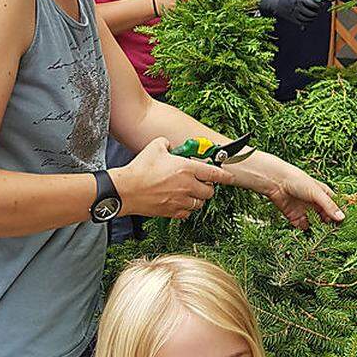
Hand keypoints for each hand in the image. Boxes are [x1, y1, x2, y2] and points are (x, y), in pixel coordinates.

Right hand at [110, 137, 234, 218]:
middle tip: (201, 183)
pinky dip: (186, 209)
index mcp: (187, 169)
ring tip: (189, 193)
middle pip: (209, 192)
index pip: (215, 174)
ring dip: (198, 199)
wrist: (126, 190)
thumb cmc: (140, 169)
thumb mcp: (155, 147)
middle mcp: (187, 186)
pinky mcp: (172, 212)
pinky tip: (180, 202)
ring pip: (200, 204)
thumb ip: (167, 143)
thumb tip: (170, 144)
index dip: (226, 176)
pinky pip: (187, 213)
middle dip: (208, 187)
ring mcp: (181, 201)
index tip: (231, 178)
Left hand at [230, 151, 344, 229]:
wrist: (275, 181)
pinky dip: (306, 230)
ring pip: (316, 224)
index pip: (337, 207)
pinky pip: (303, 227)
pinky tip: (309, 233)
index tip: (345, 225)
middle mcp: (316, 204)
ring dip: (319, 230)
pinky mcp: (295, 217)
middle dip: (331, 226)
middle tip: (335, 234)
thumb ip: (329, 206)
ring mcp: (306, 211)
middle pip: (327, 218)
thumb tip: (342, 218)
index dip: (341, 216)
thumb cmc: (298, 181)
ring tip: (323, 237)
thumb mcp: (316, 193)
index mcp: (324, 195)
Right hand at [259, 0, 322, 25]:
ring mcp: (294, 15)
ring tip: (314, 14)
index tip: (319, 3)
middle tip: (318, 9)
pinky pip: (302, 23)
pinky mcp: (291, 19)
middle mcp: (297, 8)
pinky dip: (307, 22)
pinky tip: (308, 19)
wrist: (268, 1)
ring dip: (313, 18)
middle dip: (317, 12)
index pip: (313, 5)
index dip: (318, 5)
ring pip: (308, 20)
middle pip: (312, 13)